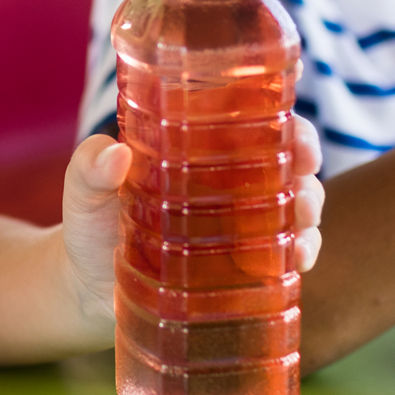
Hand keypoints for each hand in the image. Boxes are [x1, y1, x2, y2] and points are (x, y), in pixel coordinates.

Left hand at [62, 118, 325, 332]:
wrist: (88, 291)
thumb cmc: (90, 227)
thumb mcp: (84, 192)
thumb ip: (89, 169)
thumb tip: (113, 154)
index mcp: (198, 149)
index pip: (249, 116)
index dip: (280, 107)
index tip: (298, 102)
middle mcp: (230, 182)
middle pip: (285, 159)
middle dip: (305, 158)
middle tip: (305, 167)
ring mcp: (242, 225)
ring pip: (296, 205)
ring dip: (311, 208)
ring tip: (303, 221)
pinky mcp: (246, 267)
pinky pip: (286, 255)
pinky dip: (300, 253)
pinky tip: (297, 259)